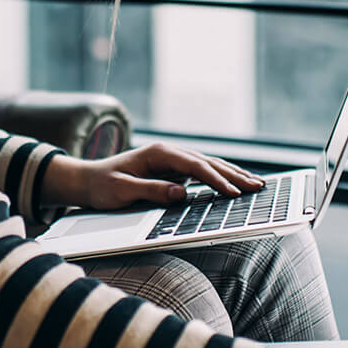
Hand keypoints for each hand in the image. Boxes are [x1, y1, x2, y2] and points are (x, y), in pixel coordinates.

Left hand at [43, 142, 265, 210]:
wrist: (88, 179)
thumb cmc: (103, 186)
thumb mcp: (122, 191)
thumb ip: (151, 191)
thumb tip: (181, 194)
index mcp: (159, 154)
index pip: (195, 166)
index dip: (216, 180)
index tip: (233, 193)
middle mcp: (169, 153)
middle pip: (208, 162)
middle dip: (235, 175)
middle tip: (258, 188)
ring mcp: (173, 161)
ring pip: (209, 166)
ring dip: (233, 175)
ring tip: (256, 186)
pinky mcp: (174, 171)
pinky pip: (203, 174)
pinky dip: (222, 179)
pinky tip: (236, 185)